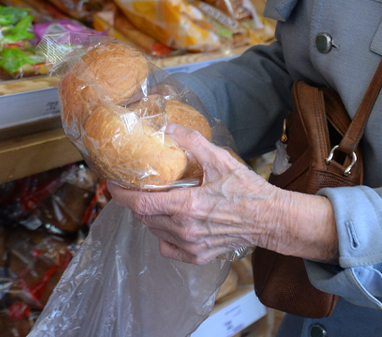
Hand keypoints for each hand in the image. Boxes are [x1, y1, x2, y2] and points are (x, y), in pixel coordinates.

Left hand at [107, 123, 276, 264]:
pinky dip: (163, 235)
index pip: (140, 203)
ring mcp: (190, 245)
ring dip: (149, 216)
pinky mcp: (197, 256)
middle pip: (144, 217)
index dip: (121, 194)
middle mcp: (184, 229)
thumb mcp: (220, 159)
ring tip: (157, 201)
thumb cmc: (246, 189)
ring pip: (154, 231)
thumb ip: (191, 141)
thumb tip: (167, 126)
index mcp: (186, 206)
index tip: (112, 184)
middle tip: (135, 187)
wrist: (269, 219)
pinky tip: (172, 223)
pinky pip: (167, 248)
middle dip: (135, 202)